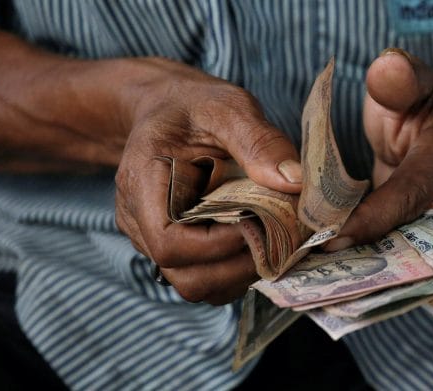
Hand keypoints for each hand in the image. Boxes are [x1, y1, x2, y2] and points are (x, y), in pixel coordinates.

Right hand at [114, 58, 301, 304]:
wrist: (167, 110)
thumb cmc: (193, 105)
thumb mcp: (228, 107)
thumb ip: (259, 141)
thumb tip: (294, 183)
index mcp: (142, 182)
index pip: (170, 242)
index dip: (220, 245)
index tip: (259, 223)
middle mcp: (139, 220)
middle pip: (185, 276)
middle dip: (239, 266)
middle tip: (280, 239)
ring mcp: (153, 238)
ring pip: (196, 285)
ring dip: (240, 274)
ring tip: (274, 243)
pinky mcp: (175, 247)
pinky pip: (204, 277)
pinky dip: (235, 272)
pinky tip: (260, 244)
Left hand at [327, 48, 432, 249]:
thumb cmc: (417, 99)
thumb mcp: (409, 81)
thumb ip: (399, 77)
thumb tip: (388, 64)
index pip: (410, 193)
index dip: (372, 217)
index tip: (332, 235)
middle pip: (410, 233)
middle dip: (365, 252)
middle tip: (316, 262)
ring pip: (404, 250)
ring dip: (363, 261)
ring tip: (317, 272)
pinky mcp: (423, 232)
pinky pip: (397, 249)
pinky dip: (366, 257)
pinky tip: (329, 266)